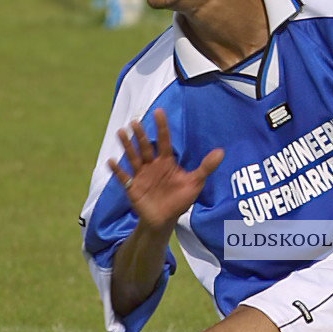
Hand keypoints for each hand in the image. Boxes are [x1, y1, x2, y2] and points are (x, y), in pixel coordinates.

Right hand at [108, 108, 223, 229]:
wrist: (165, 219)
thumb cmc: (180, 199)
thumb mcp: (195, 183)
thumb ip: (206, 167)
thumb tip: (221, 152)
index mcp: (166, 161)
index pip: (164, 140)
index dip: (161, 126)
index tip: (158, 111)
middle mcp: (152, 164)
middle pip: (145, 146)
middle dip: (140, 135)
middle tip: (135, 122)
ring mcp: (141, 175)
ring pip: (133, 157)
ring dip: (127, 146)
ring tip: (121, 133)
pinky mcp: (132, 186)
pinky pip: (124, 177)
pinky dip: (117, 170)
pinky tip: (111, 161)